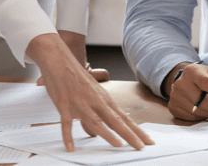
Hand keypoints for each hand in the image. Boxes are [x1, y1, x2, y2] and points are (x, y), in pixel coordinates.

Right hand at [28, 33, 152, 151]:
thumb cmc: (76, 76)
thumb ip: (97, 111)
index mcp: (104, 99)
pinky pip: (66, 124)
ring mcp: (81, 104)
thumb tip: (99, 129)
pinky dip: (68, 137)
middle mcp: (96, 102)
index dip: (136, 131)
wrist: (59, 60)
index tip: (147, 141)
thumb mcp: (93, 92)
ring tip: (119, 145)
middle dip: (130, 135)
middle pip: (116, 121)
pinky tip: (71, 148)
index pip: (124, 118)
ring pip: (96, 122)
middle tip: (141, 147)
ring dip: (108, 134)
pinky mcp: (65, 106)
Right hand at [166, 63, 207, 120]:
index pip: (205, 82)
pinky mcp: (173, 107)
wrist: (186, 80)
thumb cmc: (205, 77)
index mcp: (192, 71)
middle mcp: (180, 83)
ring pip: (198, 112)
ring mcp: (175, 96)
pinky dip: (203, 116)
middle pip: (202, 101)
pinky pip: (192, 118)